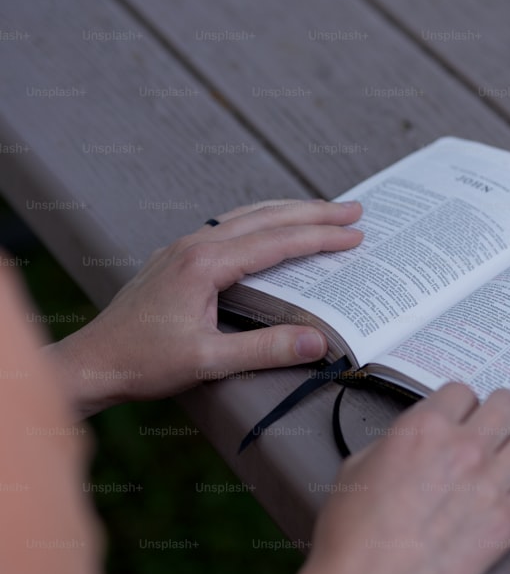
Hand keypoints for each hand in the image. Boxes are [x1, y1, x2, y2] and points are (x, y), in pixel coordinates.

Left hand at [45, 199, 362, 417]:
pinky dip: (262, 221)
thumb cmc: (142, 362)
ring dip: (289, 211)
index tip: (354, 234)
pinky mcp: (177, 258)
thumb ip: (265, 349)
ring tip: (324, 212)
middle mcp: (194, 246)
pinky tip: (271, 228)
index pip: (276, 242)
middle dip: (314, 212)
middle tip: (354, 210)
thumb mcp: (208, 361)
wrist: (91, 362)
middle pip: (266, 217)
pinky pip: (229, 227)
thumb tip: (317, 341)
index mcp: (205, 264)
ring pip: (247, 216)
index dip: (320, 238)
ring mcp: (183, 248)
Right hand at [305, 383, 509, 573]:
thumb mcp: (358, 466)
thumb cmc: (352, 533)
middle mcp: (464, 448)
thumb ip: (396, 442)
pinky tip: (499, 508)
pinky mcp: (506, 523)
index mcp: (425, 428)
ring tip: (493, 473)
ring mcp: (490, 485)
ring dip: (509, 457)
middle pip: (508, 405)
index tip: (458, 418)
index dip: (459, 405)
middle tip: (490, 431)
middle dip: (498, 414)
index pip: (463, 391)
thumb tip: (416, 440)